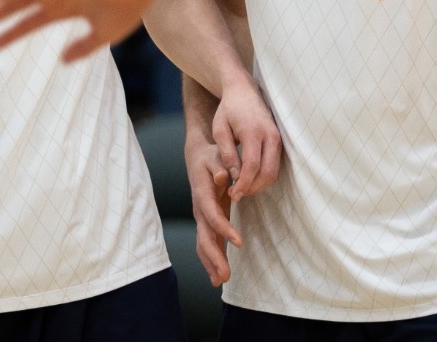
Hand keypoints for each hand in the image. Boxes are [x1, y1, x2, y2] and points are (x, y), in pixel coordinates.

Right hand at [186, 123, 238, 285]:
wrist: (198, 156)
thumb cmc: (211, 155)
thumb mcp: (216, 155)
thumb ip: (221, 164)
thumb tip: (223, 176)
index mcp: (202, 193)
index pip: (212, 215)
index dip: (223, 229)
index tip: (239, 242)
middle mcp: (199, 208)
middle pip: (204, 236)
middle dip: (213, 257)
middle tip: (225, 276)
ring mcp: (201, 216)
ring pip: (203, 243)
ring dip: (211, 263)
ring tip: (220, 281)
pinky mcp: (207, 221)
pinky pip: (207, 243)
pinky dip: (211, 259)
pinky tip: (218, 275)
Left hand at [214, 79, 281, 201]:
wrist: (244, 91)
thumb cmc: (228, 110)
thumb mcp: (219, 129)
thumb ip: (226, 153)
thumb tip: (235, 176)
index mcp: (254, 132)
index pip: (252, 166)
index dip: (244, 184)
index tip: (233, 194)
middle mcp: (271, 136)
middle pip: (268, 173)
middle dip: (252, 188)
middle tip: (236, 195)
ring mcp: (278, 138)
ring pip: (274, 172)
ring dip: (259, 185)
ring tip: (241, 188)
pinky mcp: (280, 142)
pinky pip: (275, 165)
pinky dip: (264, 177)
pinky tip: (249, 179)